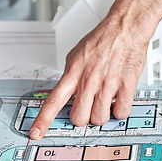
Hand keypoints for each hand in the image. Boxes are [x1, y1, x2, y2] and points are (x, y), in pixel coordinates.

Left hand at [29, 17, 151, 138]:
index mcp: (73, 72)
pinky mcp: (126, 86)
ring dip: (102, 114)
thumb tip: (65, 91)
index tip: (36, 132)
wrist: (125, 28)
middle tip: (88, 107)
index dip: (43, 120)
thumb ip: (70, 75)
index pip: (53, 101)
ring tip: (105, 101)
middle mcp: (89, 80)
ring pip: (99, 119)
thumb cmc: (103, 40)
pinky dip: (120, 110)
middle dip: (83, 117)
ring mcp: (107, 84)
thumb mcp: (77, 55)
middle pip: (78, 118)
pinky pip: (121, 113)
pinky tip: (118, 100)